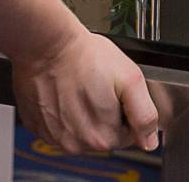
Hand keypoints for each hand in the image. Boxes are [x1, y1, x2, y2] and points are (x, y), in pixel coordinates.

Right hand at [10, 30, 160, 154]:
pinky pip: (61, 126)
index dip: (127, 111)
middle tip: (99, 86)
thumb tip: (149, 141)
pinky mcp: (39, 127)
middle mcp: (76, 145)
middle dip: (107, 113)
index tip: (117, 92)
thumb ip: (145, 115)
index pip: (129, 135)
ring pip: (83, 132)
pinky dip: (65, 112)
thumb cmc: (84, 56)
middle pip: (105, 136)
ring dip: (86, 114)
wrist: (46, 43)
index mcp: (102, 137)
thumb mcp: (130, 79)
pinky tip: (66, 92)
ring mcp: (55, 138)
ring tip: (82, 87)